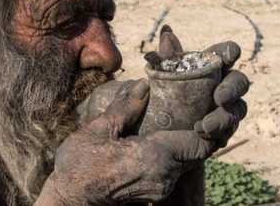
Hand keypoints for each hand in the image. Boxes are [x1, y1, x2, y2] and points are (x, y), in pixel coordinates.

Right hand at [36, 79, 217, 204]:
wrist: (69, 199)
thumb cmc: (78, 165)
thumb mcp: (98, 130)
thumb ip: (125, 108)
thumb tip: (144, 85)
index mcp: (155, 158)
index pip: (200, 143)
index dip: (210, 125)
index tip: (205, 107)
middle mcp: (164, 177)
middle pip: (198, 153)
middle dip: (201, 130)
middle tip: (196, 106)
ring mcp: (160, 189)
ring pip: (188, 162)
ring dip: (188, 142)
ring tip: (183, 118)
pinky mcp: (154, 194)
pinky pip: (175, 170)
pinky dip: (176, 153)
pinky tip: (166, 136)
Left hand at [153, 25, 248, 149]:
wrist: (148, 137)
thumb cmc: (154, 100)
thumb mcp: (155, 80)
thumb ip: (164, 60)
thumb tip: (167, 33)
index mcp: (207, 68)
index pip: (225, 53)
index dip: (230, 51)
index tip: (228, 55)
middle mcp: (220, 87)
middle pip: (240, 81)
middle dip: (233, 88)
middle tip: (219, 97)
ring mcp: (223, 111)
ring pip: (237, 110)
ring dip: (223, 117)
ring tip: (203, 126)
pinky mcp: (221, 133)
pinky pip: (228, 132)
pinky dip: (218, 133)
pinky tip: (201, 134)